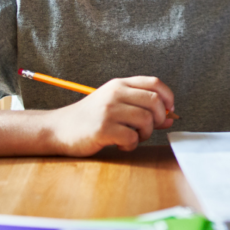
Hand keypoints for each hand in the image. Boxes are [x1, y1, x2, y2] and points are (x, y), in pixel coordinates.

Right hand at [43, 76, 175, 155]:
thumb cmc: (91, 118)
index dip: (168, 97)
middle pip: (154, 101)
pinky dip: (131, 145)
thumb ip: (141, 108)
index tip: (168, 111)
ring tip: (133, 138)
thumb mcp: (115, 105)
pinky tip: (121, 145)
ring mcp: (108, 110)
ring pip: (146, 120)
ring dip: (145, 134)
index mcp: (120, 84)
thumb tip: (170, 118)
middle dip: (158, 119)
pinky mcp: (102, 129)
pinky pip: (131, 138)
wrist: (59, 129)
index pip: (155, 83)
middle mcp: (115, 93)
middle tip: (147, 129)